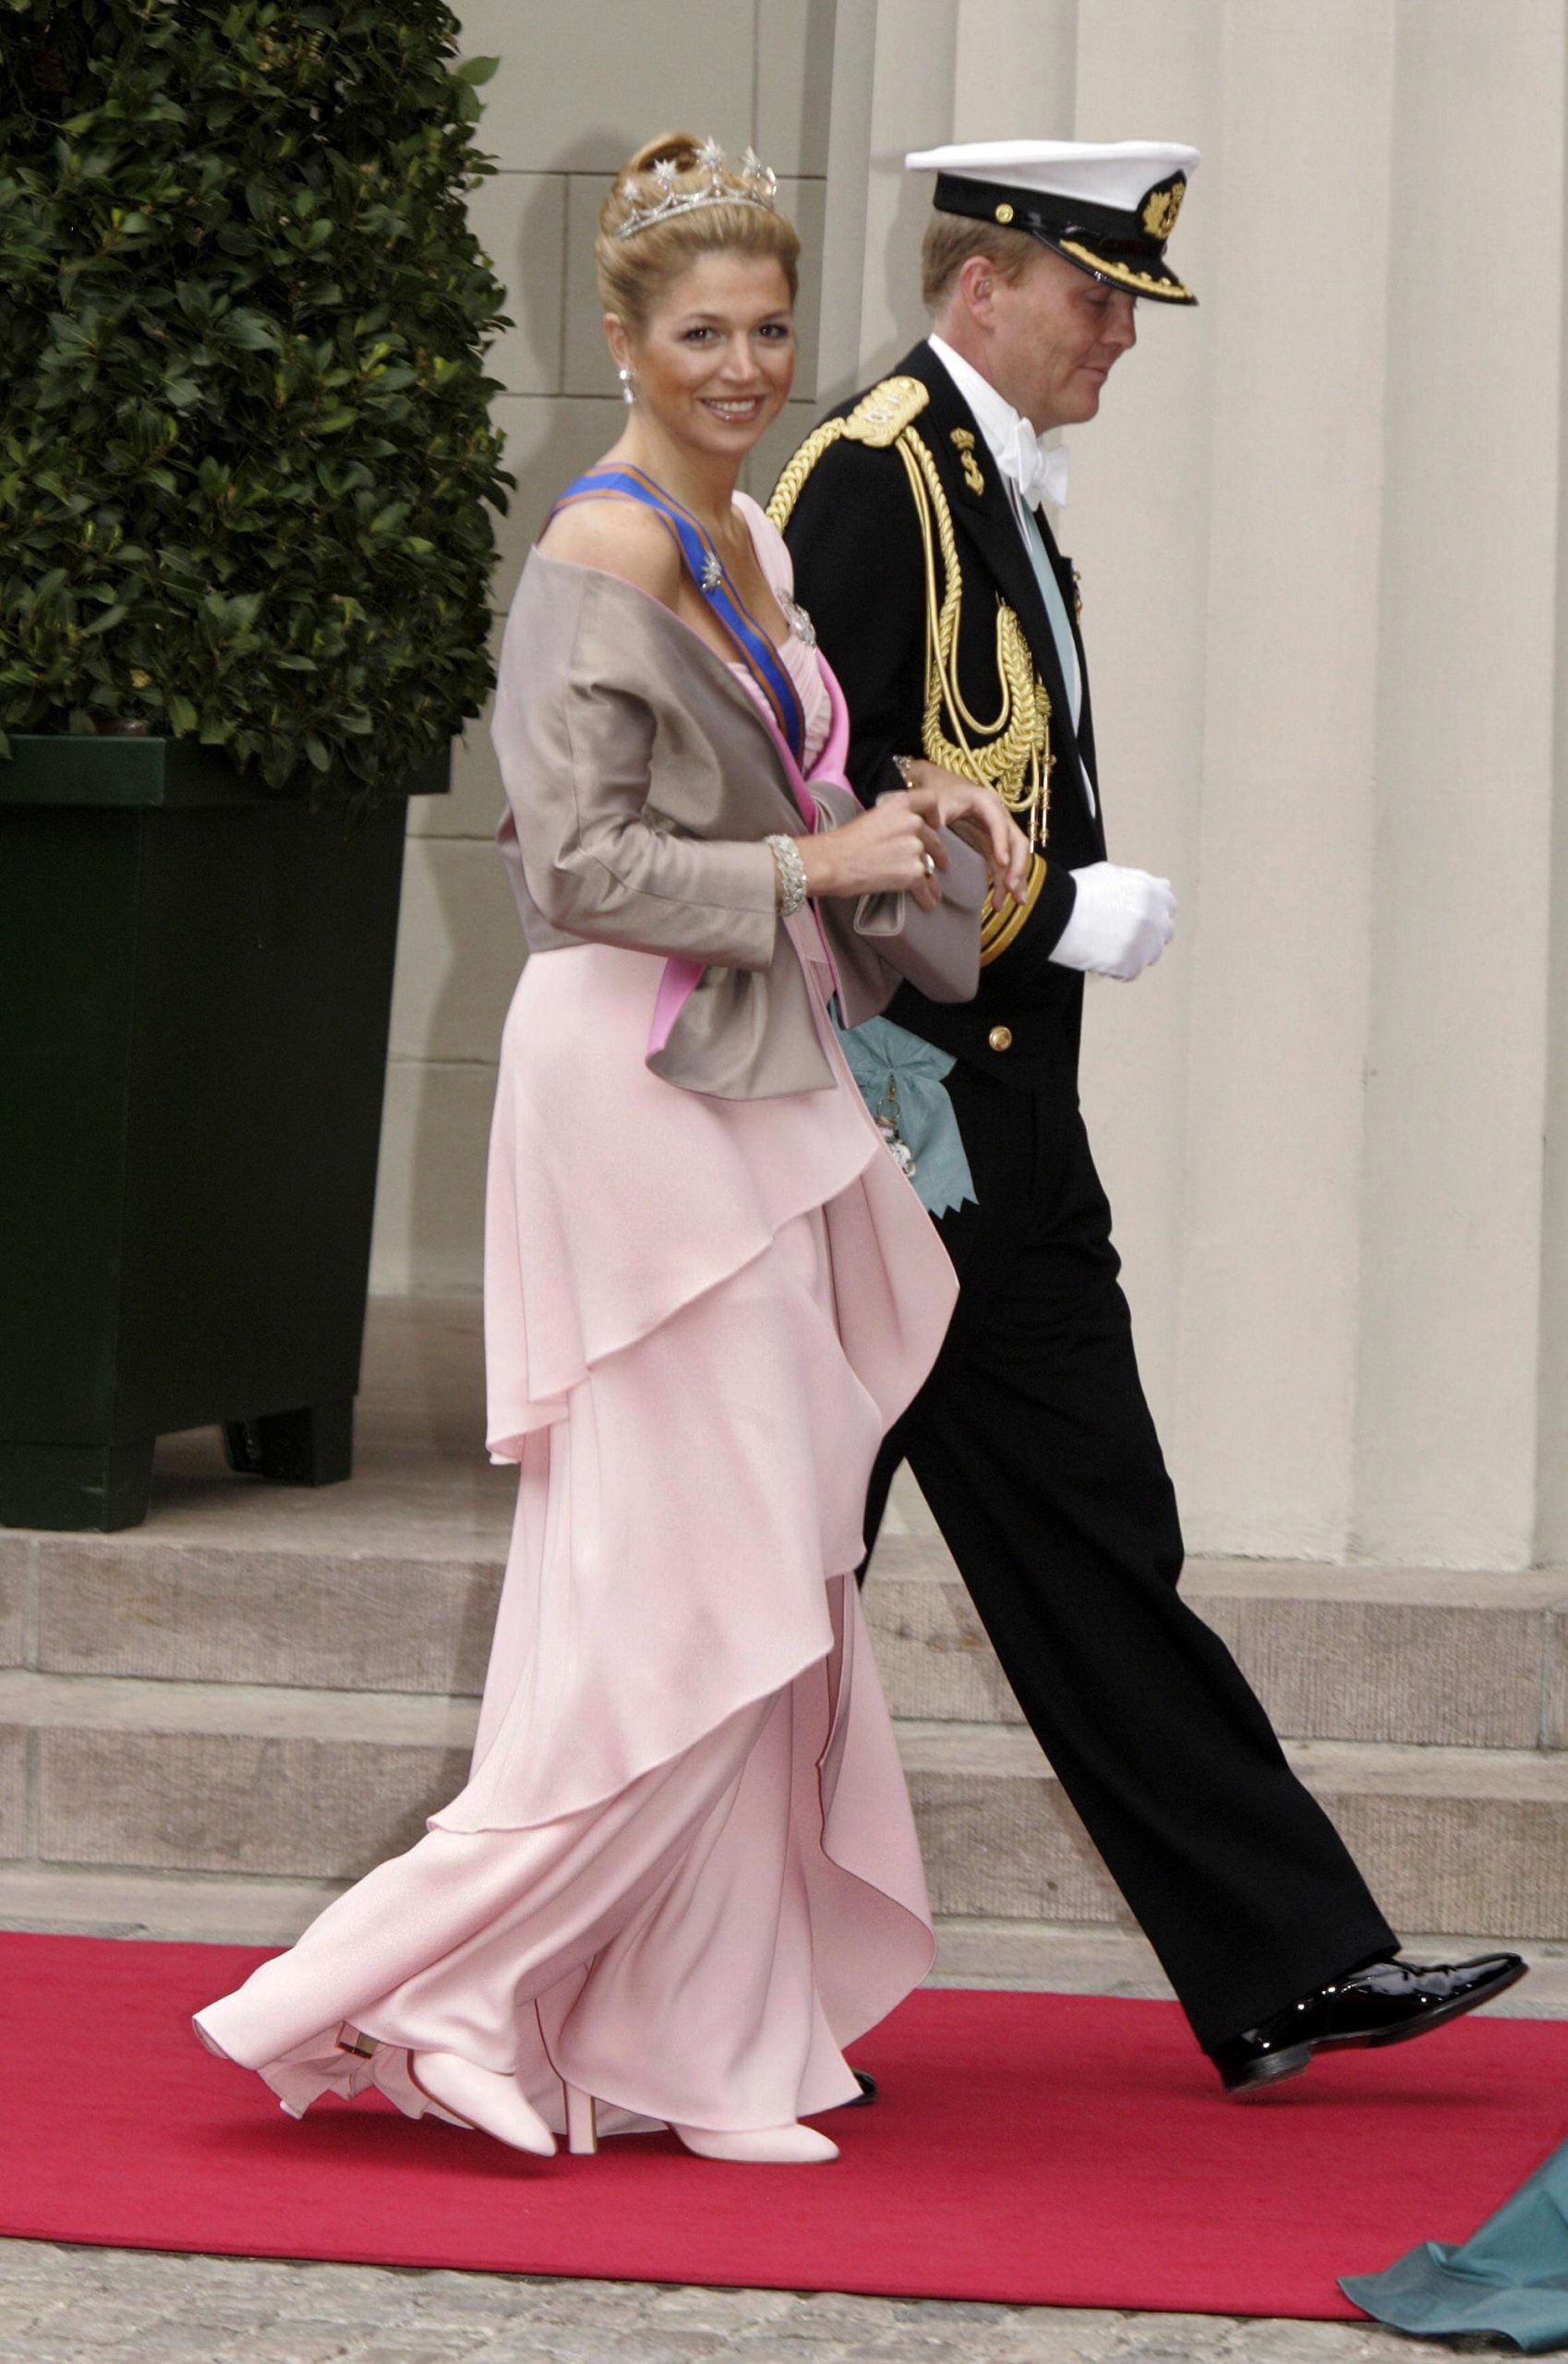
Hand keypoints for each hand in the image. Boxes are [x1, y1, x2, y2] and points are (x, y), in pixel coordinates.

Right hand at [795, 791, 946, 909]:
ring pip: (929, 865)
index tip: (935, 824)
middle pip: (933, 839)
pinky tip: (928, 902)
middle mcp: (913, 823)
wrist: (833, 862)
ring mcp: (915, 848)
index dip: (934, 814)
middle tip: (939, 863)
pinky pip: (925, 886)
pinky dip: (927, 896)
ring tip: (932, 889)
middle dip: (937, 853)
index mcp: (900, 805)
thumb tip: (899, 839)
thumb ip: (892, 823)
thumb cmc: (842, 842)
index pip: (930, 800)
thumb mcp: (871, 819)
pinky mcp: (913, 872)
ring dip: (931, 879)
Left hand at [892, 758, 1031, 905]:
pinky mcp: (992, 844)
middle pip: (1017, 842)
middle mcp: (999, 816)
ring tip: (1016, 901)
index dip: (1002, 843)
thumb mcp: (935, 805)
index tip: (1001, 863)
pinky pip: (1002, 864)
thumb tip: (931, 849)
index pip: (999, 824)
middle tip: (1011, 888)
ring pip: (1014, 856)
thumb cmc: (936, 793)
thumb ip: (935, 823)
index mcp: (986, 802)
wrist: (936, 786)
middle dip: (1017, 866)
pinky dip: (1004, 881)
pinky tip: (1000, 900)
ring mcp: (998, 831)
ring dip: (1016, 879)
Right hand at [1048, 860, 1175, 980]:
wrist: (1059, 914)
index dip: (1153, 912)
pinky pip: (1130, 973)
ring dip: (1134, 954)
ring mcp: (1145, 944)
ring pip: (1150, 956)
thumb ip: (1136, 883)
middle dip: (1149, 935)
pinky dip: (1116, 970)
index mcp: (1152, 892)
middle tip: (1123, 935)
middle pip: (1166, 933)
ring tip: (1107, 948)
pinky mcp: (1131, 966)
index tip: (1139, 917)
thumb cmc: (1078, 892)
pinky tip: (1097, 958)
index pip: (1169, 905)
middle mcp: (1155, 918)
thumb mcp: (1111, 873)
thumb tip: (1150, 887)